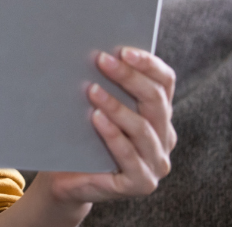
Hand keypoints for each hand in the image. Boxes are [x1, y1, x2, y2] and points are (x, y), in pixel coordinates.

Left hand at [40, 47, 176, 204]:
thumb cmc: (81, 133)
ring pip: (143, 129)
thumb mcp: (95, 104)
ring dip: (117, 106)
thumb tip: (92, 49)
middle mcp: (165, 136)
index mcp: (159, 112)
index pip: (165, 82)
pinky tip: (96, 119)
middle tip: (101, 60)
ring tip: (92, 90)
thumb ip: (103, 82)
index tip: (123, 50)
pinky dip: (114, 136)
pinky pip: (131, 158)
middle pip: (155, 101)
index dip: (148, 64)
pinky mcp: (142, 183)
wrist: (66, 175)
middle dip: (128, 77)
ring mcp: (156, 162)